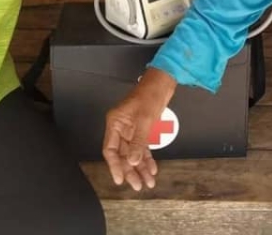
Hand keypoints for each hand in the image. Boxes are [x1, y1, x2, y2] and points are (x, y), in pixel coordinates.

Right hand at [103, 69, 175, 190]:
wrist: (162, 84)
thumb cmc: (149, 96)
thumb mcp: (144, 120)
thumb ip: (138, 142)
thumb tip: (132, 161)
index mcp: (114, 123)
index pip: (110, 149)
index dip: (114, 166)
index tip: (120, 179)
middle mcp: (120, 128)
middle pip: (122, 155)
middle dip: (130, 171)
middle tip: (137, 185)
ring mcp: (131, 130)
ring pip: (133, 154)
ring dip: (140, 168)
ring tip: (147, 182)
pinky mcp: (141, 130)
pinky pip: (142, 148)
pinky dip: (147, 159)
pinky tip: (151, 169)